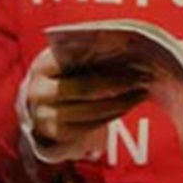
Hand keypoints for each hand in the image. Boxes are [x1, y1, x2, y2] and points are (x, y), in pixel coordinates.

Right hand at [24, 47, 150, 149]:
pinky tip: (126, 105)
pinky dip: (112, 115)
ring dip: (121, 102)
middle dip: (118, 84)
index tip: (133, 57)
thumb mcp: (65, 62)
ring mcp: (45, 116)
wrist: (39, 104)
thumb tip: (124, 48)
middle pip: (85, 89)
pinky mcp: (57, 134)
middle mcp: (39, 92)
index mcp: (42, 66)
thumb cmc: (61, 76)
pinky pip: (91, 126)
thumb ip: (85, 55)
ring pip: (91, 111)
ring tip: (141, 92)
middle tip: (143, 78)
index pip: (74, 62)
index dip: (102, 58)